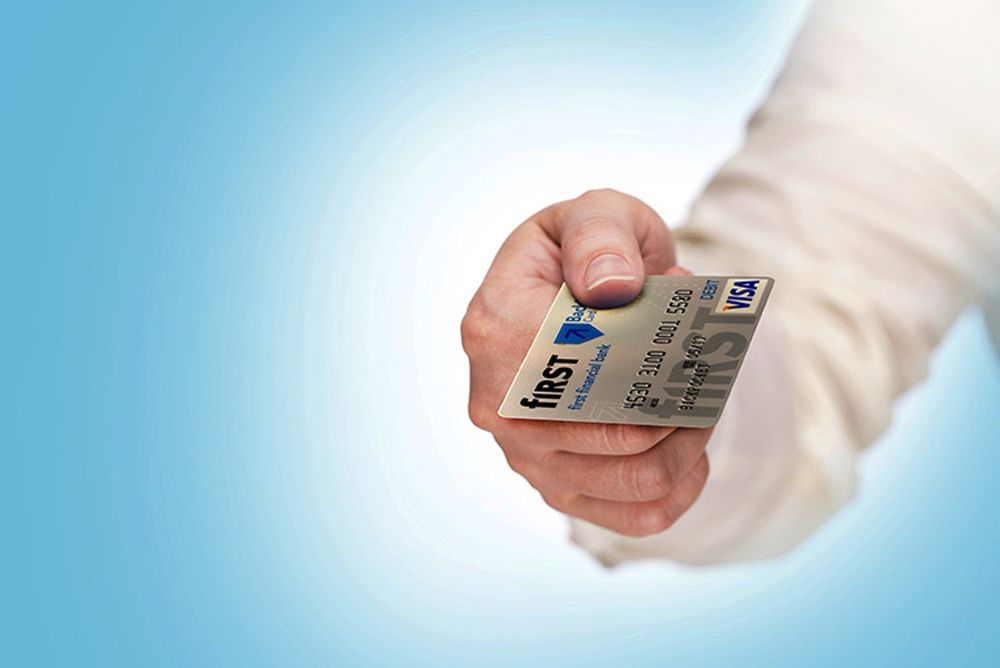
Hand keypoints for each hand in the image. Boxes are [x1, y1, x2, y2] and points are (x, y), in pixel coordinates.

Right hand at [461, 189, 711, 536]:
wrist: (575, 295)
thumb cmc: (589, 253)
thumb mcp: (595, 213)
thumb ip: (599, 235)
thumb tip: (612, 287)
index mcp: (494, 326)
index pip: (579, 362)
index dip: (649, 350)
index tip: (685, 320)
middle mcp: (499, 403)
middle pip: (615, 431)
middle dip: (681, 402)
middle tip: (710, 368)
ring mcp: (524, 454)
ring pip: (634, 478)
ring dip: (690, 443)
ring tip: (704, 403)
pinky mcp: (555, 486)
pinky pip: (633, 516)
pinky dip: (680, 490)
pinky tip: (692, 452)